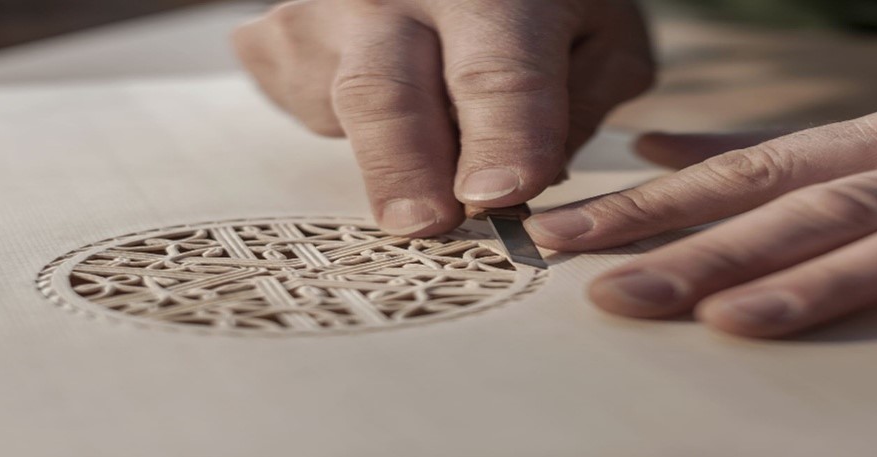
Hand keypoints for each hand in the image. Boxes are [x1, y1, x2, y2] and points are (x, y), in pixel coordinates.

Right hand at [232, 0, 654, 235]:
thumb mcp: (599, 34)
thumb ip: (581, 107)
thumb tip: (526, 187)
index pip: (499, 78)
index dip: (501, 142)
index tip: (502, 197)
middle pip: (385, 92)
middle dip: (405, 171)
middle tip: (428, 225)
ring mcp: (326, 11)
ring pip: (333, 104)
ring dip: (381, 157)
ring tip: (429, 157)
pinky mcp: (277, 37)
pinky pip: (300, 102)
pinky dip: (343, 128)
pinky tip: (389, 103)